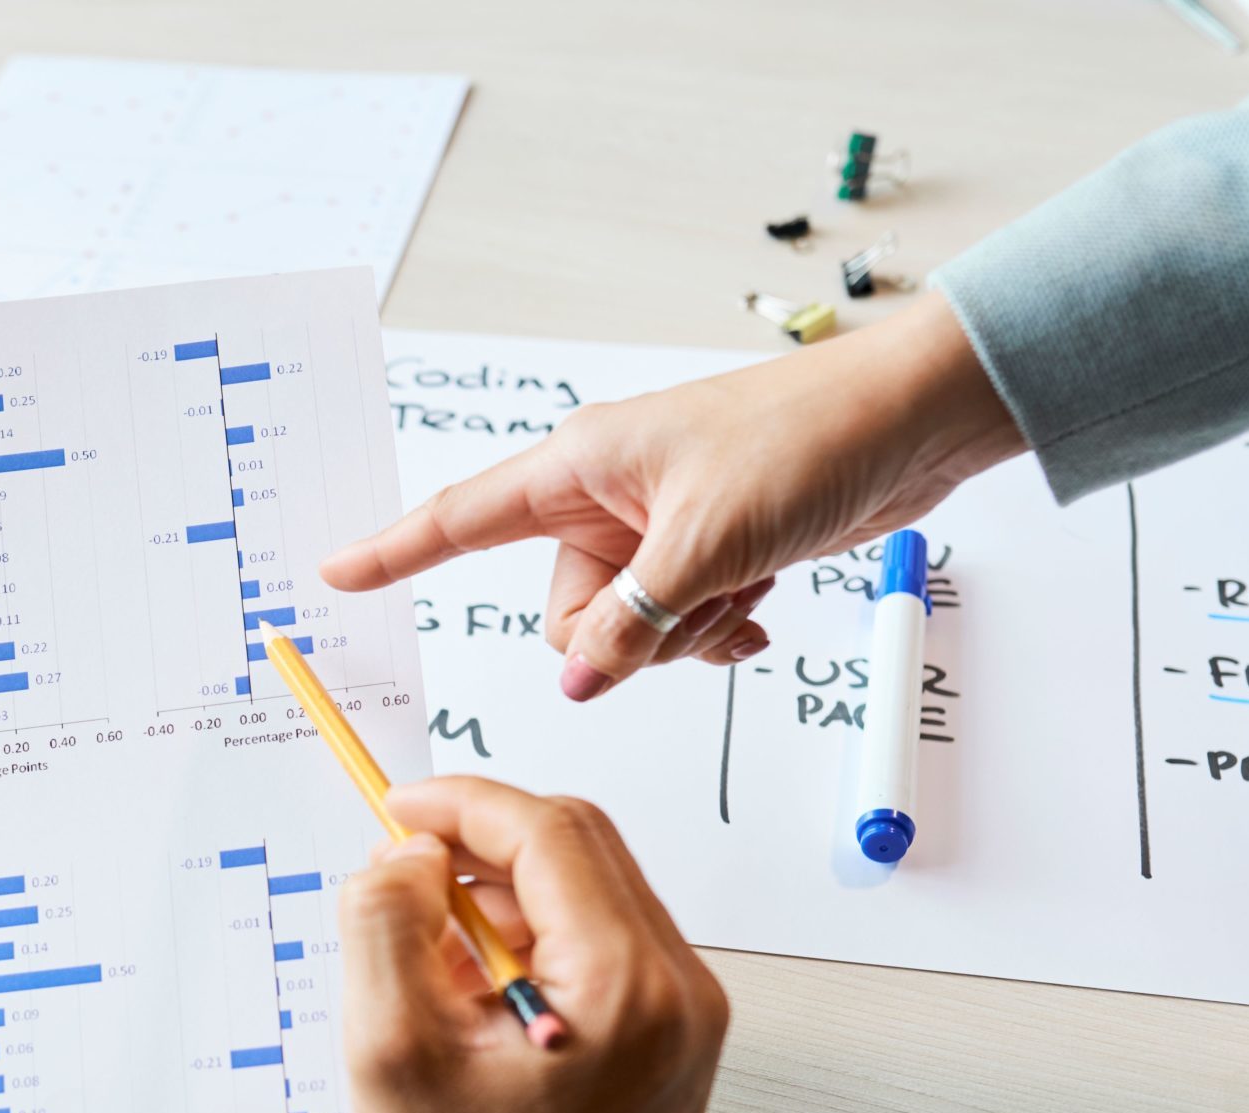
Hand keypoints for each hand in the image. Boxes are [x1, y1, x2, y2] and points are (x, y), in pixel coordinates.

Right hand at [321, 292, 1023, 699]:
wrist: (913, 420)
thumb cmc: (809, 437)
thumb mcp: (709, 544)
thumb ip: (635, 620)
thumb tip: (583, 678)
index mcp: (579, 466)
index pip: (459, 520)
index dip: (393, 551)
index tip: (335, 572)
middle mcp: (607, 497)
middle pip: (561, 611)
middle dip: (620, 637)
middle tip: (692, 609)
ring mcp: (658, 527)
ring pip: (623, 629)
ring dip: (679, 637)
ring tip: (744, 595)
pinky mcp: (708, 548)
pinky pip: (674, 624)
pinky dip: (710, 633)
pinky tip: (757, 614)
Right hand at [339, 777, 726, 1112]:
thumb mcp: (395, 1051)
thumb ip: (385, 926)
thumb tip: (409, 854)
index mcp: (626, 989)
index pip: (547, 832)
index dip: (460, 804)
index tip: (400, 808)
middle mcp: (677, 992)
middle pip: (577, 844)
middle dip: (478, 843)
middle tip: (402, 871)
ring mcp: (684, 1012)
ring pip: (586, 884)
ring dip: (498, 891)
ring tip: (429, 958)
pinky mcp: (670, 1027)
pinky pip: (598, 935)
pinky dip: (528, 934)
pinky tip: (470, 988)